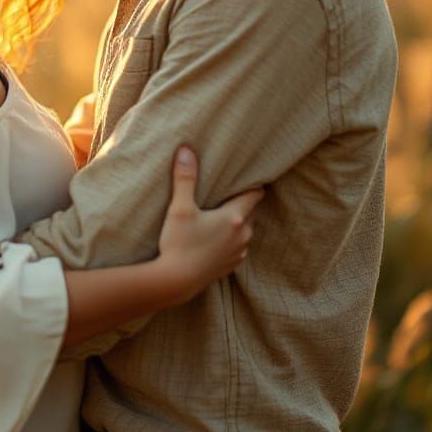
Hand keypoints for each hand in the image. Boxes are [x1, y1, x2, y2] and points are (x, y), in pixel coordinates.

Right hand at [157, 146, 262, 303]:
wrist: (176, 281)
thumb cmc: (179, 243)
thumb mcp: (180, 207)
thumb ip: (185, 178)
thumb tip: (186, 150)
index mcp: (234, 218)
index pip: (254, 196)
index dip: (253, 185)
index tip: (251, 176)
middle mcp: (242, 235)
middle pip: (252, 212)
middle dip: (245, 202)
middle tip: (234, 191)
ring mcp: (238, 253)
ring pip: (246, 231)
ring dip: (238, 222)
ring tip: (224, 214)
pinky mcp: (230, 266)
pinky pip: (238, 246)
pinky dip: (232, 239)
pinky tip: (218, 237)